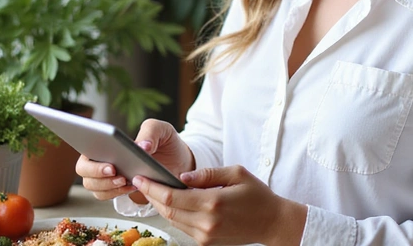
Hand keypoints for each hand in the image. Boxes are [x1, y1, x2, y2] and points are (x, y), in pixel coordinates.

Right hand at [76, 119, 194, 202]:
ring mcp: (107, 175)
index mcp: (107, 140)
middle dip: (96, 174)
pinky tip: (132, 187)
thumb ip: (151, 132)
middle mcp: (102, 157)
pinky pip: (105, 195)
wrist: (179, 162)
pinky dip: (115, 193)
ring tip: (127, 181)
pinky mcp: (115, 189)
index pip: (85, 145)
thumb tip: (142, 147)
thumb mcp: (162, 129)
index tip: (110, 164)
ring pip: (92, 186)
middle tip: (116, 172)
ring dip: (106, 186)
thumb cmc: (165, 142)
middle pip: (83, 170)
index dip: (91, 156)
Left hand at [133, 165, 306, 245]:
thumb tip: (181, 177)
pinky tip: (169, 202)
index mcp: (212, 202)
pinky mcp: (206, 242)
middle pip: (167, 210)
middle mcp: (206, 222)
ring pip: (173, 220)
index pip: (172, 197)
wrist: (272, 223)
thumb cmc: (256, 194)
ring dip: (159, 205)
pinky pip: (183, 226)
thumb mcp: (236, 173)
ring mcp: (205, 235)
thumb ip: (207, 174)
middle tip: (140, 180)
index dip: (152, 187)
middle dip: (151, 195)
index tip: (140, 176)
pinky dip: (173, 214)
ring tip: (151, 189)